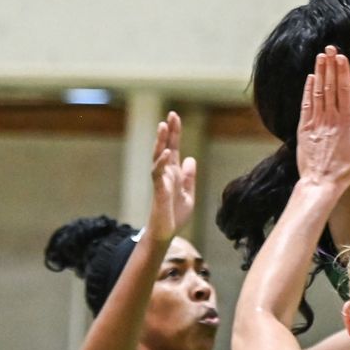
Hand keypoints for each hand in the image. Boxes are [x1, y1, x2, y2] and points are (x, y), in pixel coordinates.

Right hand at [146, 112, 196, 239]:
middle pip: (166, 148)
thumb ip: (189, 177)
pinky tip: (167, 153)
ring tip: (163, 126)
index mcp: (174, 173)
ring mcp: (161, 182)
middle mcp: (166, 174)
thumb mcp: (188, 193)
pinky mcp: (159, 192)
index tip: (174, 116)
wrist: (166, 234)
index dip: (174, 133)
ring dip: (161, 142)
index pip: (174, 148)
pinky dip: (162, 163)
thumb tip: (191, 159)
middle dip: (168, 132)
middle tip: (170, 115)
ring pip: (159, 158)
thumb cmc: (175, 215)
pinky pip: (159, 175)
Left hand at [296, 47, 349, 189]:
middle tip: (328, 48)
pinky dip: (308, 91)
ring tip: (319, 58)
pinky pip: (306, 105)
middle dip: (330, 66)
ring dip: (319, 74)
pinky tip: (310, 79)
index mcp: (346, 121)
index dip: (342, 71)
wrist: (321, 183)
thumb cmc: (347, 169)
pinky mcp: (304, 129)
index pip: (344, 90)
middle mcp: (330, 118)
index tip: (341, 56)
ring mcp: (316, 122)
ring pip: (317, 92)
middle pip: (330, 86)